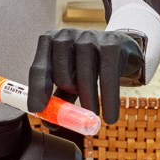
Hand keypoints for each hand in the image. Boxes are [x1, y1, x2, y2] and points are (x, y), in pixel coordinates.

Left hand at [27, 28, 143, 124]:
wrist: (122, 48)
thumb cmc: (89, 66)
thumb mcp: (71, 80)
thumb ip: (59, 99)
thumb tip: (49, 124)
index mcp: (49, 42)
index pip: (38, 69)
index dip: (37, 91)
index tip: (37, 110)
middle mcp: (66, 35)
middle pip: (61, 75)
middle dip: (69, 94)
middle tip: (80, 104)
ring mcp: (89, 36)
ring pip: (84, 77)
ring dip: (88, 101)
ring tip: (93, 115)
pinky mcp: (111, 43)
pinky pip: (107, 77)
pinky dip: (108, 100)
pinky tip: (109, 117)